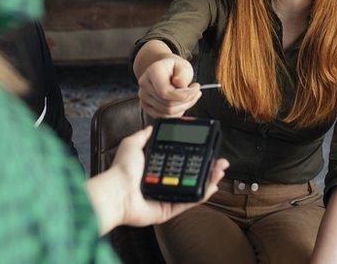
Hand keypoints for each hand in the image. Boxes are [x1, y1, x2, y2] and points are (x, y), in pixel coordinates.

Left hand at [110, 126, 228, 226]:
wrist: (117, 192)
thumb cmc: (121, 170)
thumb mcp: (132, 145)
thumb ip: (143, 136)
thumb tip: (151, 128)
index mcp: (156, 168)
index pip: (181, 160)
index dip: (195, 155)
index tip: (207, 148)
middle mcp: (163, 181)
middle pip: (191, 174)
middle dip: (207, 167)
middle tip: (219, 161)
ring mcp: (168, 195)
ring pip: (194, 187)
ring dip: (209, 179)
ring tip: (220, 170)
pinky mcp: (169, 208)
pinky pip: (189, 201)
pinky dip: (202, 194)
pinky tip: (212, 185)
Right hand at [137, 55, 200, 116]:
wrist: (165, 70)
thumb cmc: (174, 68)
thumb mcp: (183, 66)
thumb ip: (182, 74)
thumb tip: (180, 84)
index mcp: (152, 72)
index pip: (165, 92)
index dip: (183, 95)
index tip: (196, 89)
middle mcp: (145, 84)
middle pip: (167, 104)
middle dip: (186, 101)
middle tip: (196, 92)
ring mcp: (144, 97)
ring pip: (167, 112)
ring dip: (183, 107)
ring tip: (190, 96)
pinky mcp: (147, 106)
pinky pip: (163, 116)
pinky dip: (176, 112)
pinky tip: (182, 102)